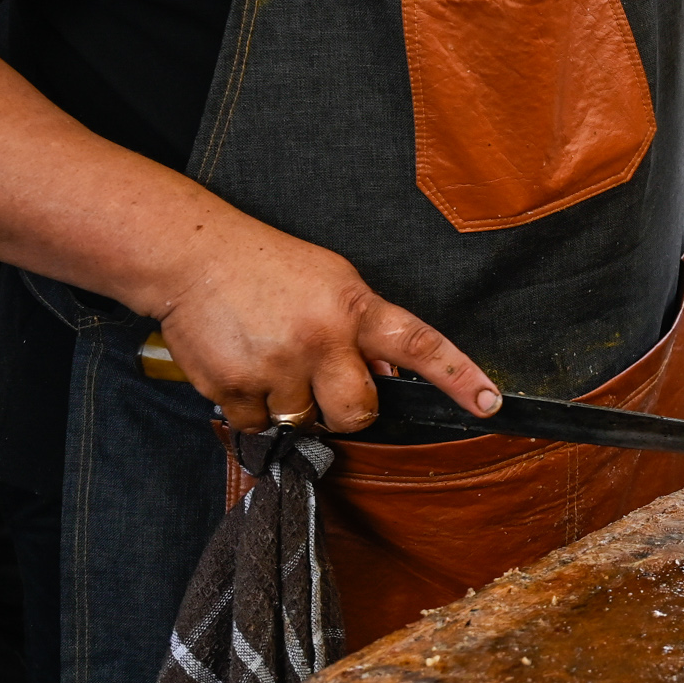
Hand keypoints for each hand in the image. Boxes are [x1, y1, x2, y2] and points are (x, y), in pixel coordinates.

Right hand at [151, 217, 496, 435]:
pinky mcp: (234, 387)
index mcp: (354, 309)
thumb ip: (363, 329)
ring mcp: (277, 366)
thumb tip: (388, 379)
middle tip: (321, 380)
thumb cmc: (268, 268)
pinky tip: (244, 368)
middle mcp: (321, 339)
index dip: (459, 377)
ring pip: (304, 424)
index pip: (419, 346)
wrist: (192, 256)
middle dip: (346, 410)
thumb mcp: (332, 282)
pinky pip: (257, 426)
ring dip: (292, 406)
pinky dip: (252, 409)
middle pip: (358, 414)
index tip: (492, 402)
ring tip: (271, 361)